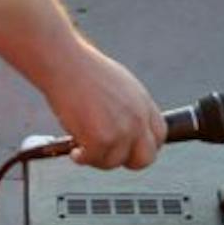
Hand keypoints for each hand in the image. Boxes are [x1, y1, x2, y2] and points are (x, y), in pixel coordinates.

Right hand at [39, 42, 166, 171]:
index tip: (128, 150)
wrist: (64, 62)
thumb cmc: (81, 69)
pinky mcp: (102, 139)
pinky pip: (94, 160)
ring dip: (96, 157)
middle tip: (107, 155)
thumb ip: (127, 108)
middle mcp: (138, 118)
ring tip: (81, 144)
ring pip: (114, 162)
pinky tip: (74, 150)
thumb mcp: (117, 85)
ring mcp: (122, 130)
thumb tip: (125, 131)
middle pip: (146, 158)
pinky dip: (81, 158)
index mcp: (143, 102)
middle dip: (126, 161)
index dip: (143, 147)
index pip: (159, 136)